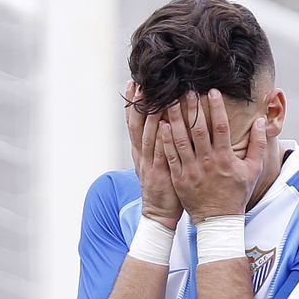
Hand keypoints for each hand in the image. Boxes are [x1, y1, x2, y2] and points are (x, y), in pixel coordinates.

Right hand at [126, 81, 180, 230]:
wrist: (158, 214)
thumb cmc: (161, 188)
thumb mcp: (152, 164)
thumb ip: (155, 145)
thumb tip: (161, 123)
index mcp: (139, 152)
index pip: (133, 123)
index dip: (132, 104)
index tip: (133, 84)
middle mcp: (141, 156)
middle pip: (137, 125)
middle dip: (139, 104)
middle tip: (141, 83)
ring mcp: (149, 165)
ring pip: (149, 136)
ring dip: (152, 116)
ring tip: (155, 97)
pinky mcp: (160, 174)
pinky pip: (161, 153)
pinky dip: (162, 139)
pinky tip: (167, 125)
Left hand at [159, 90, 267, 223]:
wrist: (218, 221)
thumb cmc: (236, 194)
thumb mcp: (253, 170)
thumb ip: (258, 144)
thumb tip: (261, 121)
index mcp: (225, 158)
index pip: (220, 127)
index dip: (216, 108)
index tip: (212, 91)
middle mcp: (207, 163)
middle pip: (198, 130)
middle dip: (192, 108)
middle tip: (186, 90)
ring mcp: (191, 171)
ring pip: (181, 140)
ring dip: (174, 120)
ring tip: (169, 102)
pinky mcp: (179, 178)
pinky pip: (170, 156)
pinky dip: (165, 141)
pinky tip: (161, 125)